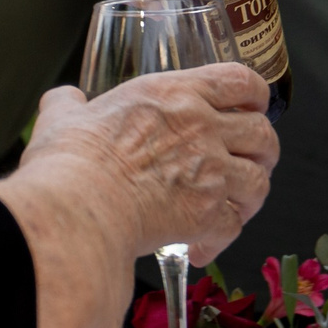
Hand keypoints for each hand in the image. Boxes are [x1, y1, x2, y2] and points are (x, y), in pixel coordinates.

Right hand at [8, 64, 277, 263]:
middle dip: (264, 151)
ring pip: (259, 181)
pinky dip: (222, 239)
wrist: (76, 210)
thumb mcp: (63, 118)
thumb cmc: (68, 163)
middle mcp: (200, 127)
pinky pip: (233, 227)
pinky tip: (200, 247)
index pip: (239, 81)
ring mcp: (209, 171)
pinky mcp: (206, 214)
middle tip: (252, 162)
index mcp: (173, 95)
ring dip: (251, 197)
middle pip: (262, 133)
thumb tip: (64, 100)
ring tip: (234, 208)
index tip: (255, 107)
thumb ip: (68, 105)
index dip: (256, 95)